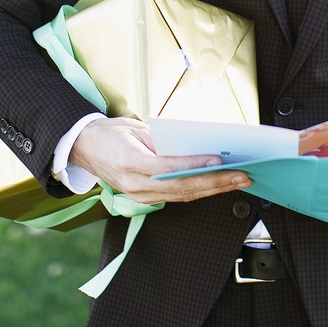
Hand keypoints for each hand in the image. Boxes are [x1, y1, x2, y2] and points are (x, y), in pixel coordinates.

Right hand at [69, 116, 250, 204]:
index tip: (220, 160)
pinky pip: (177, 196)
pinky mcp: (144, 199)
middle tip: (242, 176)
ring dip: (213, 190)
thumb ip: (165, 140)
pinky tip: (217, 185)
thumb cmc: (111, 134)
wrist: (85, 148)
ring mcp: (140, 196)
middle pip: (182, 187)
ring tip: (237, 181)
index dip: (196, 165)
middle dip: (216, 183)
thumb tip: (197, 144)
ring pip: (183, 195)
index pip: (170, 167)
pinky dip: (200, 191)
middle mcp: (135, 185)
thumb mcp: (137, 128)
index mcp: (131, 163)